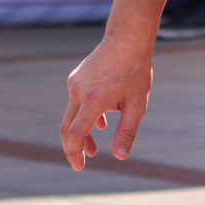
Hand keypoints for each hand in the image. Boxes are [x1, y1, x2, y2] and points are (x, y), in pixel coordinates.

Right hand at [61, 32, 153, 168]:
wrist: (127, 38)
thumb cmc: (136, 71)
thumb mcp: (137, 105)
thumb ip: (127, 131)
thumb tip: (120, 156)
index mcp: (92, 100)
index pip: (75, 134)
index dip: (74, 153)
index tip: (79, 166)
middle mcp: (78, 92)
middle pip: (67, 127)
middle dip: (73, 148)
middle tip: (80, 164)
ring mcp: (75, 83)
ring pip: (72, 115)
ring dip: (82, 133)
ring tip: (92, 149)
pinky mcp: (76, 78)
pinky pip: (76, 102)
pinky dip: (85, 116)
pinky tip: (100, 123)